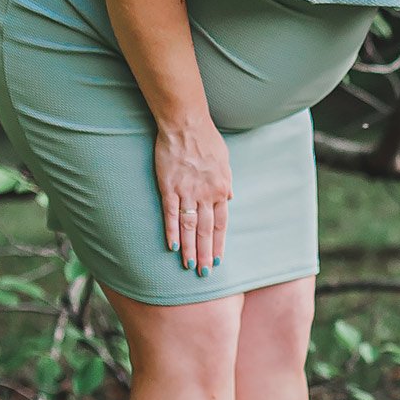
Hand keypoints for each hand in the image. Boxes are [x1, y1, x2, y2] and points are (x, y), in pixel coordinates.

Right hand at [154, 116, 231, 272]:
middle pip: (207, 231)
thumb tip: (230, 197)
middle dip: (205, 254)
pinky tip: (172, 247)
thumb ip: (226, 182)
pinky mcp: (169, 188)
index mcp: (222, 189)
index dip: (219, 244)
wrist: (186, 125)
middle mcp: (206, 195)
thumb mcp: (225, 161)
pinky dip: (172, 232)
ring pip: (189, 227)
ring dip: (190, 249)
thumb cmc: (207, 140)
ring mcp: (187, 192)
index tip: (217, 260)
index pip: (222, 224)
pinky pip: (171, 215)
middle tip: (204, 274)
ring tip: (188, 267)